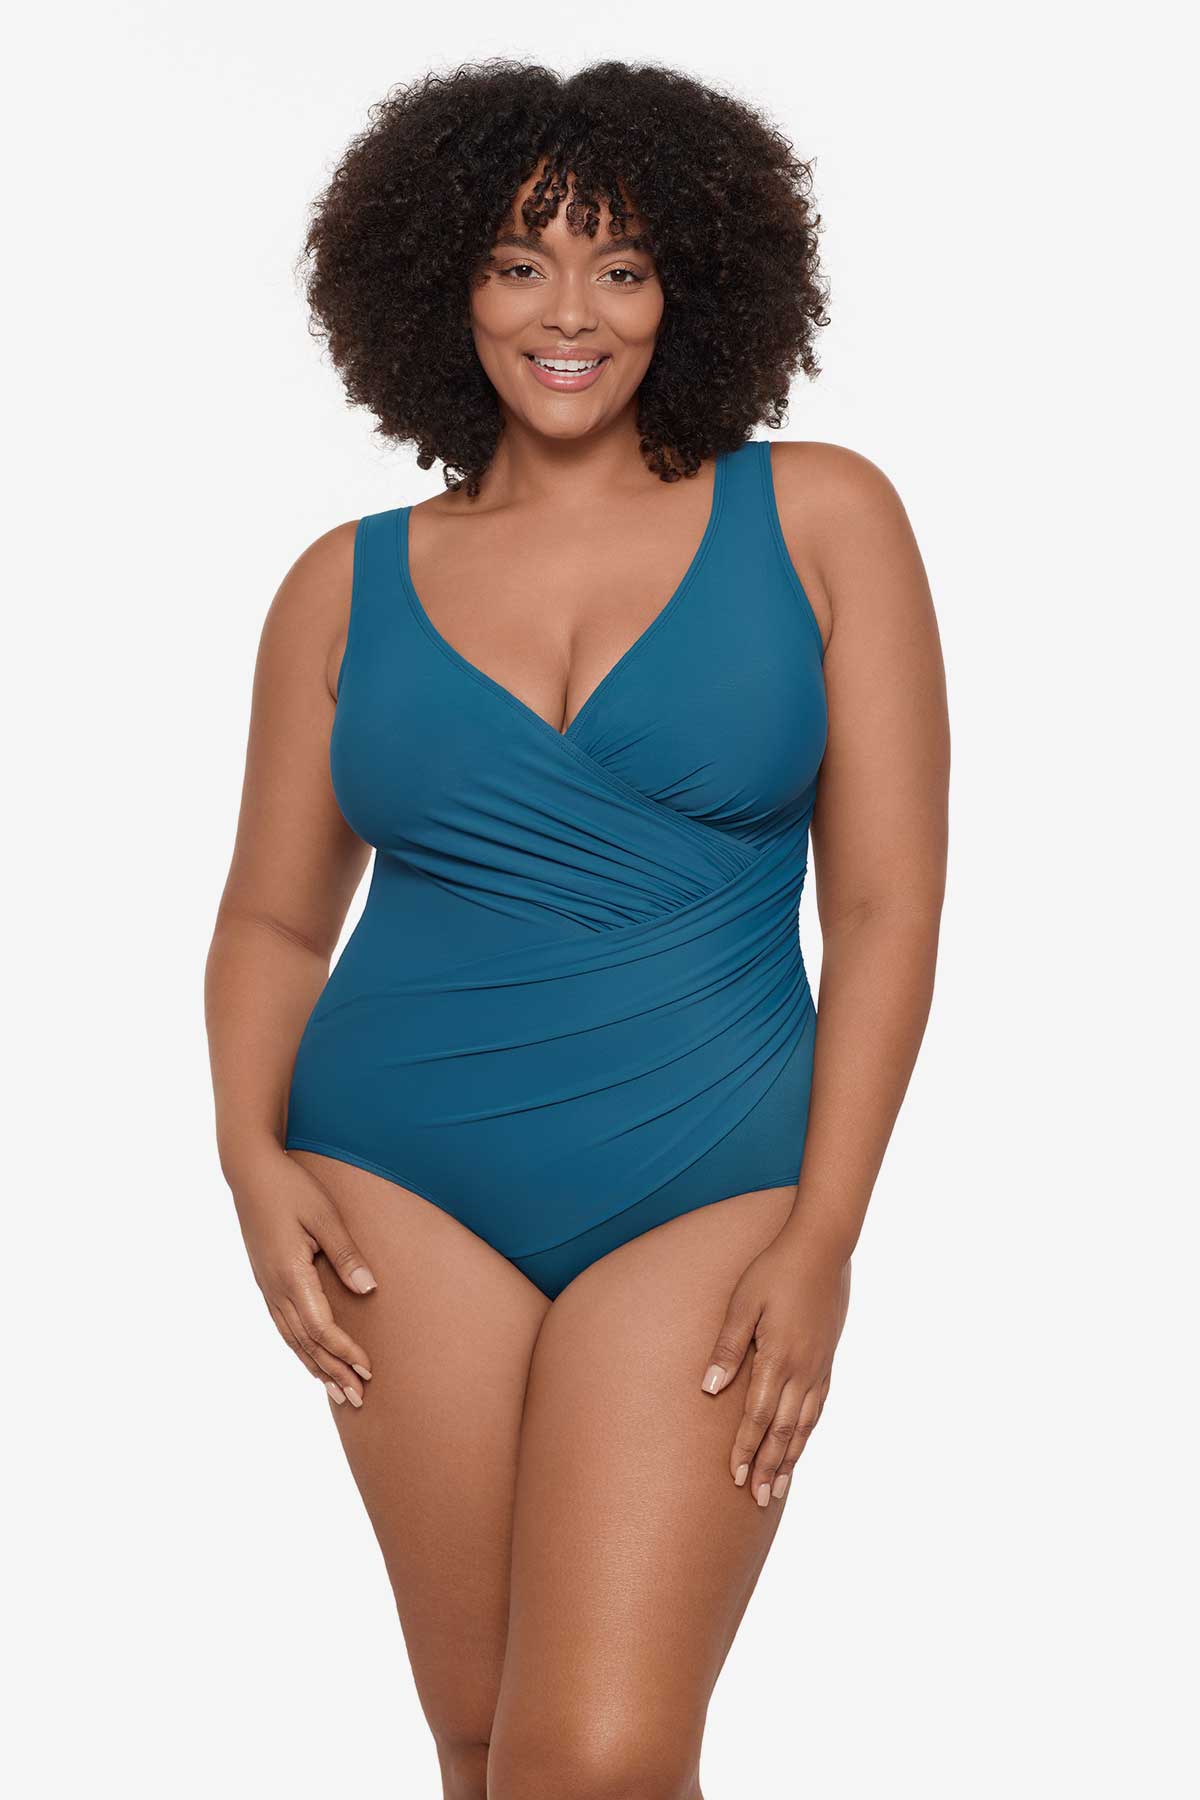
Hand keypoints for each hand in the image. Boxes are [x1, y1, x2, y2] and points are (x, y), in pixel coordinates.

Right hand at [229, 1145, 376, 1407]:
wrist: (250, 1173)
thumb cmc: (292, 1188)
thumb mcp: (325, 1215)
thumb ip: (345, 1254)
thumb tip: (368, 1289)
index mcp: (289, 1274)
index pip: (321, 1327)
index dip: (345, 1351)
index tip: (369, 1370)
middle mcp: (274, 1288)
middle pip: (306, 1343)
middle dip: (333, 1371)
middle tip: (358, 1400)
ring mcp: (266, 1287)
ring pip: (291, 1339)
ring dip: (315, 1367)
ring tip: (338, 1393)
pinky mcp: (265, 1281)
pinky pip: (283, 1326)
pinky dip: (300, 1349)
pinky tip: (311, 1360)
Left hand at [700, 1227, 851, 1506]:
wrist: (822, 1249)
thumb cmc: (774, 1271)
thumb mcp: (742, 1303)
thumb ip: (727, 1348)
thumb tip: (709, 1391)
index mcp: (777, 1358)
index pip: (758, 1418)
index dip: (745, 1450)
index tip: (734, 1478)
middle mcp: (802, 1371)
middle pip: (783, 1432)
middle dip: (768, 1467)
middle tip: (757, 1500)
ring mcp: (819, 1367)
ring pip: (804, 1425)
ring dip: (790, 1459)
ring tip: (779, 1489)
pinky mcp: (827, 1360)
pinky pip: (818, 1407)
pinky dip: (808, 1432)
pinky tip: (801, 1444)